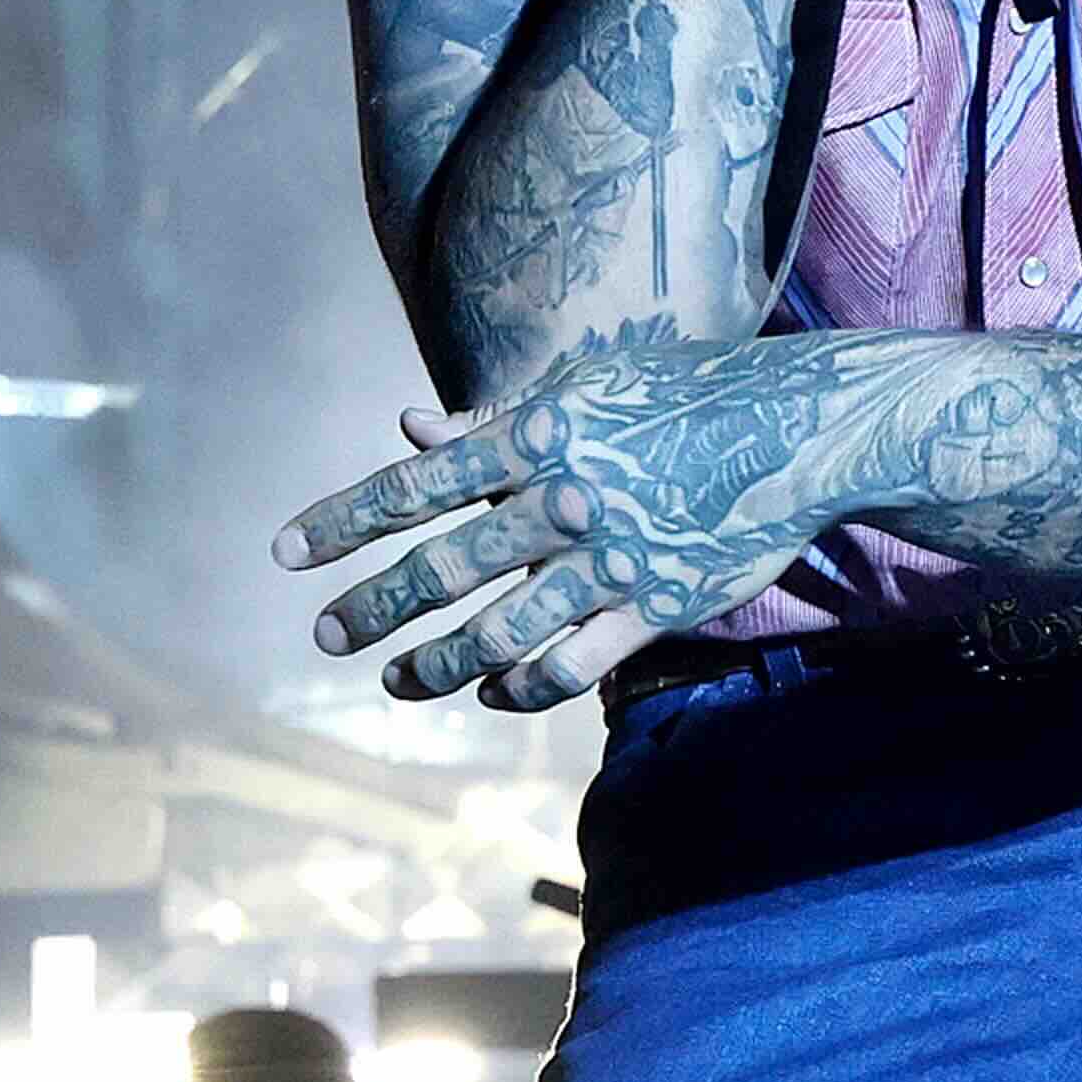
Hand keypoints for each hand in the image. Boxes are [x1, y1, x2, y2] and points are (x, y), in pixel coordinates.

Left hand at [276, 336, 865, 708]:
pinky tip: (492, 691)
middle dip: (371, 607)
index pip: (415, 487)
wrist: (796, 430)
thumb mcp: (586, 389)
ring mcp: (607, 561)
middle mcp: (561, 501)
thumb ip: (495, 422)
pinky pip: (570, 665)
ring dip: (434, 664)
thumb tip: (408, 428)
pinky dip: (521, 686)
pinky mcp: (653, 606)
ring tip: (396, 679)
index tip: (285, 553)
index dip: (342, 522)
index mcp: (537, 437)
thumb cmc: (683, 394)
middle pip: (441, 570)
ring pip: (496, 632)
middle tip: (325, 634)